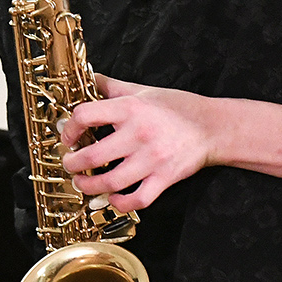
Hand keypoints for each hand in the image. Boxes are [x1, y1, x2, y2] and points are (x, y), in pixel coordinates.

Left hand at [57, 72, 223, 211]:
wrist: (213, 127)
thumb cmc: (177, 108)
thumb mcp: (142, 90)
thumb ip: (111, 86)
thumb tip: (86, 78)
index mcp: (131, 108)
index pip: (86, 115)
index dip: (70, 128)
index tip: (69, 136)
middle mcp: (140, 133)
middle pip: (92, 156)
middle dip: (72, 164)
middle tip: (70, 163)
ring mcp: (152, 159)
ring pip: (110, 182)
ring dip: (89, 186)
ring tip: (82, 182)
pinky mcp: (165, 178)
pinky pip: (138, 199)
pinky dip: (121, 202)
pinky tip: (113, 197)